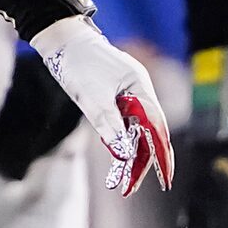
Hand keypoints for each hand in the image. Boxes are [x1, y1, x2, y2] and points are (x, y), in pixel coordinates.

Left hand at [28, 16, 172, 194]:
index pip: (157, 127)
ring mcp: (127, 94)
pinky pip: (122, 124)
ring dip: (129, 156)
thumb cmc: (78, 62)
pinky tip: (116, 162)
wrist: (61, 39)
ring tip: (122, 183)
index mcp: (141, 87)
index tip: (165, 179)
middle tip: (131, 188)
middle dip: (141, 162)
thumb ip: (108, 123)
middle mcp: (139, 92)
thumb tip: (123, 152)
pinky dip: (119, 143)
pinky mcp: (113, 97)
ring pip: (135, 131)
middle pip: (147, 133)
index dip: (162, 155)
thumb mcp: (91, 96)